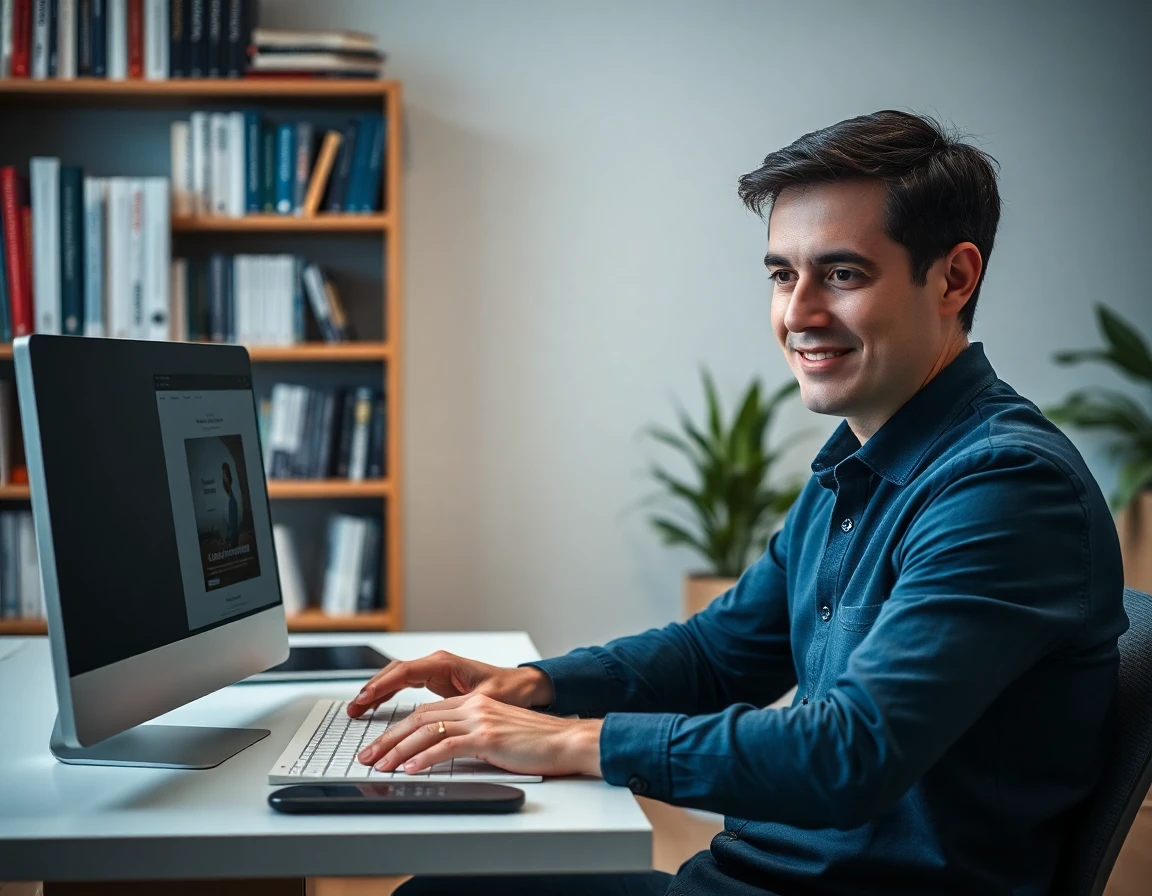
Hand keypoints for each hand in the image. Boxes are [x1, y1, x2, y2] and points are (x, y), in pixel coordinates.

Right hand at [347, 650, 554, 718]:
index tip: (364, 700)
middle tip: (353, 709)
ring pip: (396, 677)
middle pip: (394, 673)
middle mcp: (436, 664)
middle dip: (371, 690)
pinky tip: (375, 707)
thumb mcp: (486, 700)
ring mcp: (434, 671)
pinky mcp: (435, 680)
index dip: (382, 686)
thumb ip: (464, 707)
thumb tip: (442, 722)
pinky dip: (388, 694)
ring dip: (376, 692)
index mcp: (445, 664)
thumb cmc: (508, 690)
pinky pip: (404, 684)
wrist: (521, 686)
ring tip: (356, 710)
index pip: (404, 672)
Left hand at [356, 693, 602, 777]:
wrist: (566, 741)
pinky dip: (423, 758)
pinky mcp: (487, 736)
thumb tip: (441, 754)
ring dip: (398, 750)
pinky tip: (409, 769)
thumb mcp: (497, 735)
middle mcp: (473, 706)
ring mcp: (480, 719)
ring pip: (426, 731)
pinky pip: (445, 746)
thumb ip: (470, 737)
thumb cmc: (537, 743)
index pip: (425, 712)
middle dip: (388, 738)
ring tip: (380, 765)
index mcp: (474, 703)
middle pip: (419, 718)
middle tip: (368, 755)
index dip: (398, 729)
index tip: (380, 745)